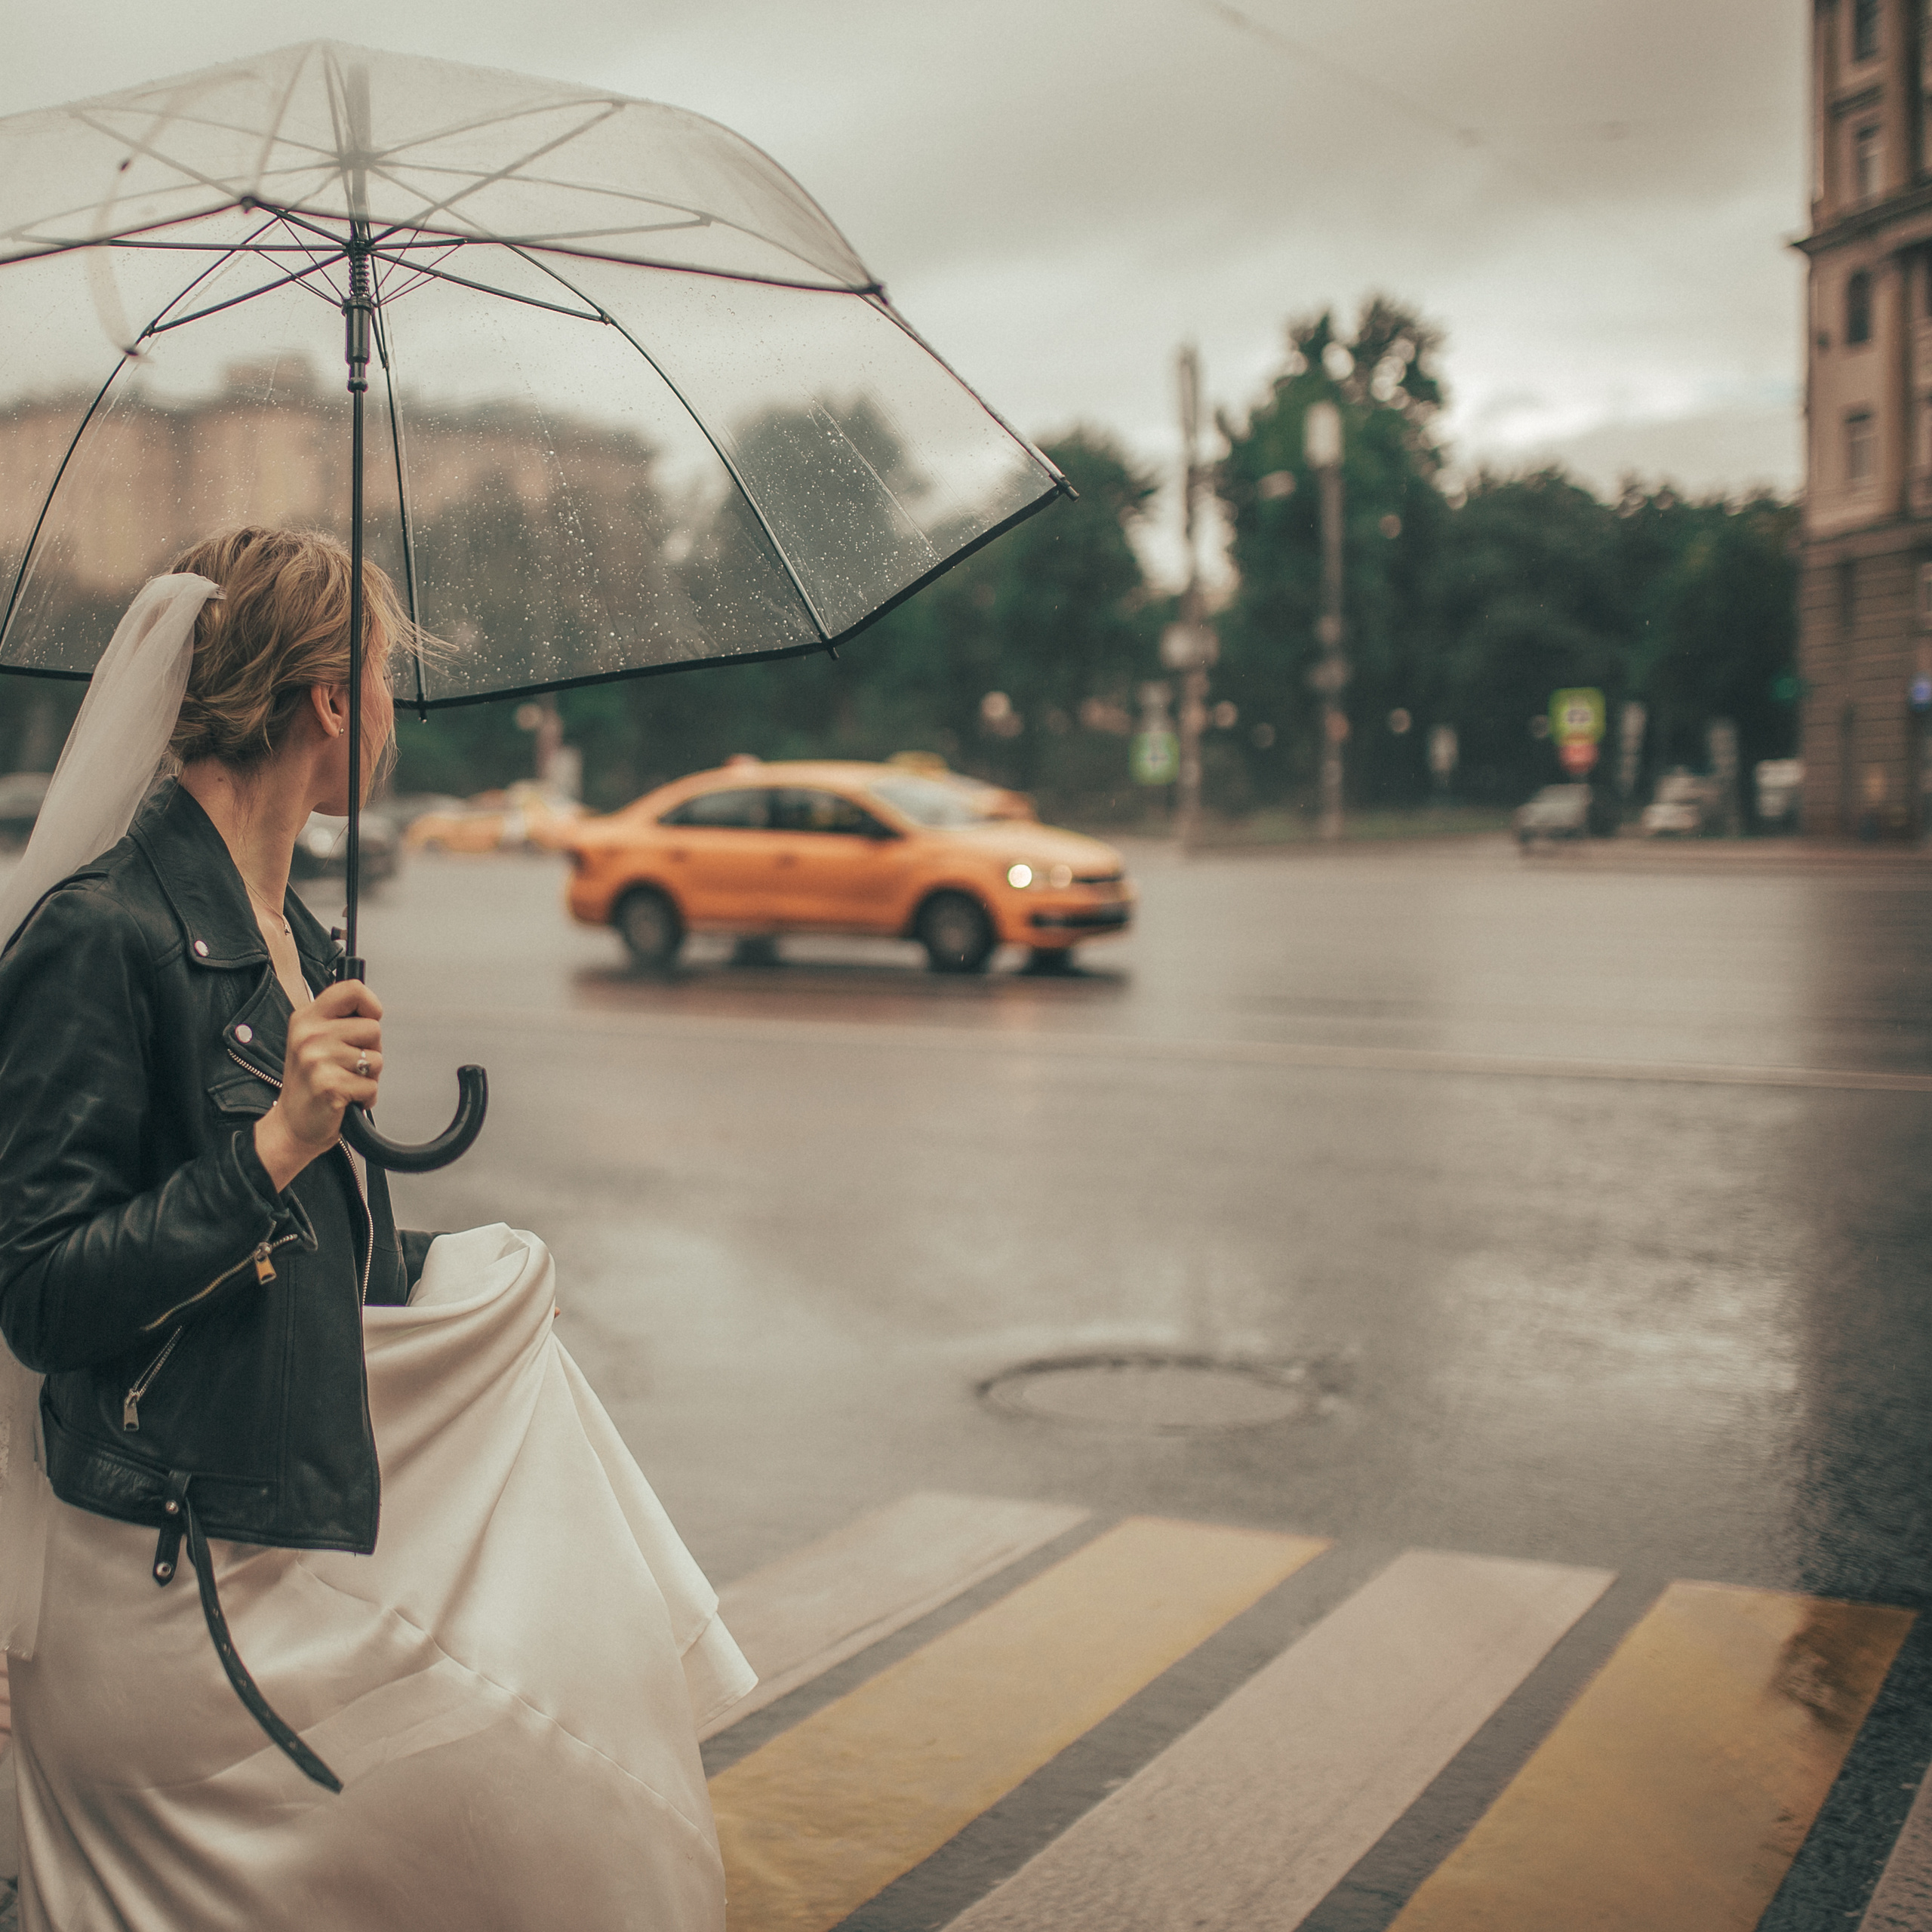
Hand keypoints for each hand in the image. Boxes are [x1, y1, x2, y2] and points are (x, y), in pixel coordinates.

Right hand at [253, 980, 382, 1190]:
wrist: (293, 1125)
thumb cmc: (312, 1081)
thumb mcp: (317, 1040)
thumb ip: (341, 1020)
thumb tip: (373, 1007)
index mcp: (307, 1017)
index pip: (352, 989)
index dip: (371, 1005)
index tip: (367, 1021)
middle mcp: (308, 1034)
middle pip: (373, 1028)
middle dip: (371, 1049)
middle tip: (347, 1065)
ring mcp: (316, 1060)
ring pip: (376, 1058)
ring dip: (369, 1076)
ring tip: (344, 1082)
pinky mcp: (328, 1086)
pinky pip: (371, 1086)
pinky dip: (366, 1097)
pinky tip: (345, 1100)